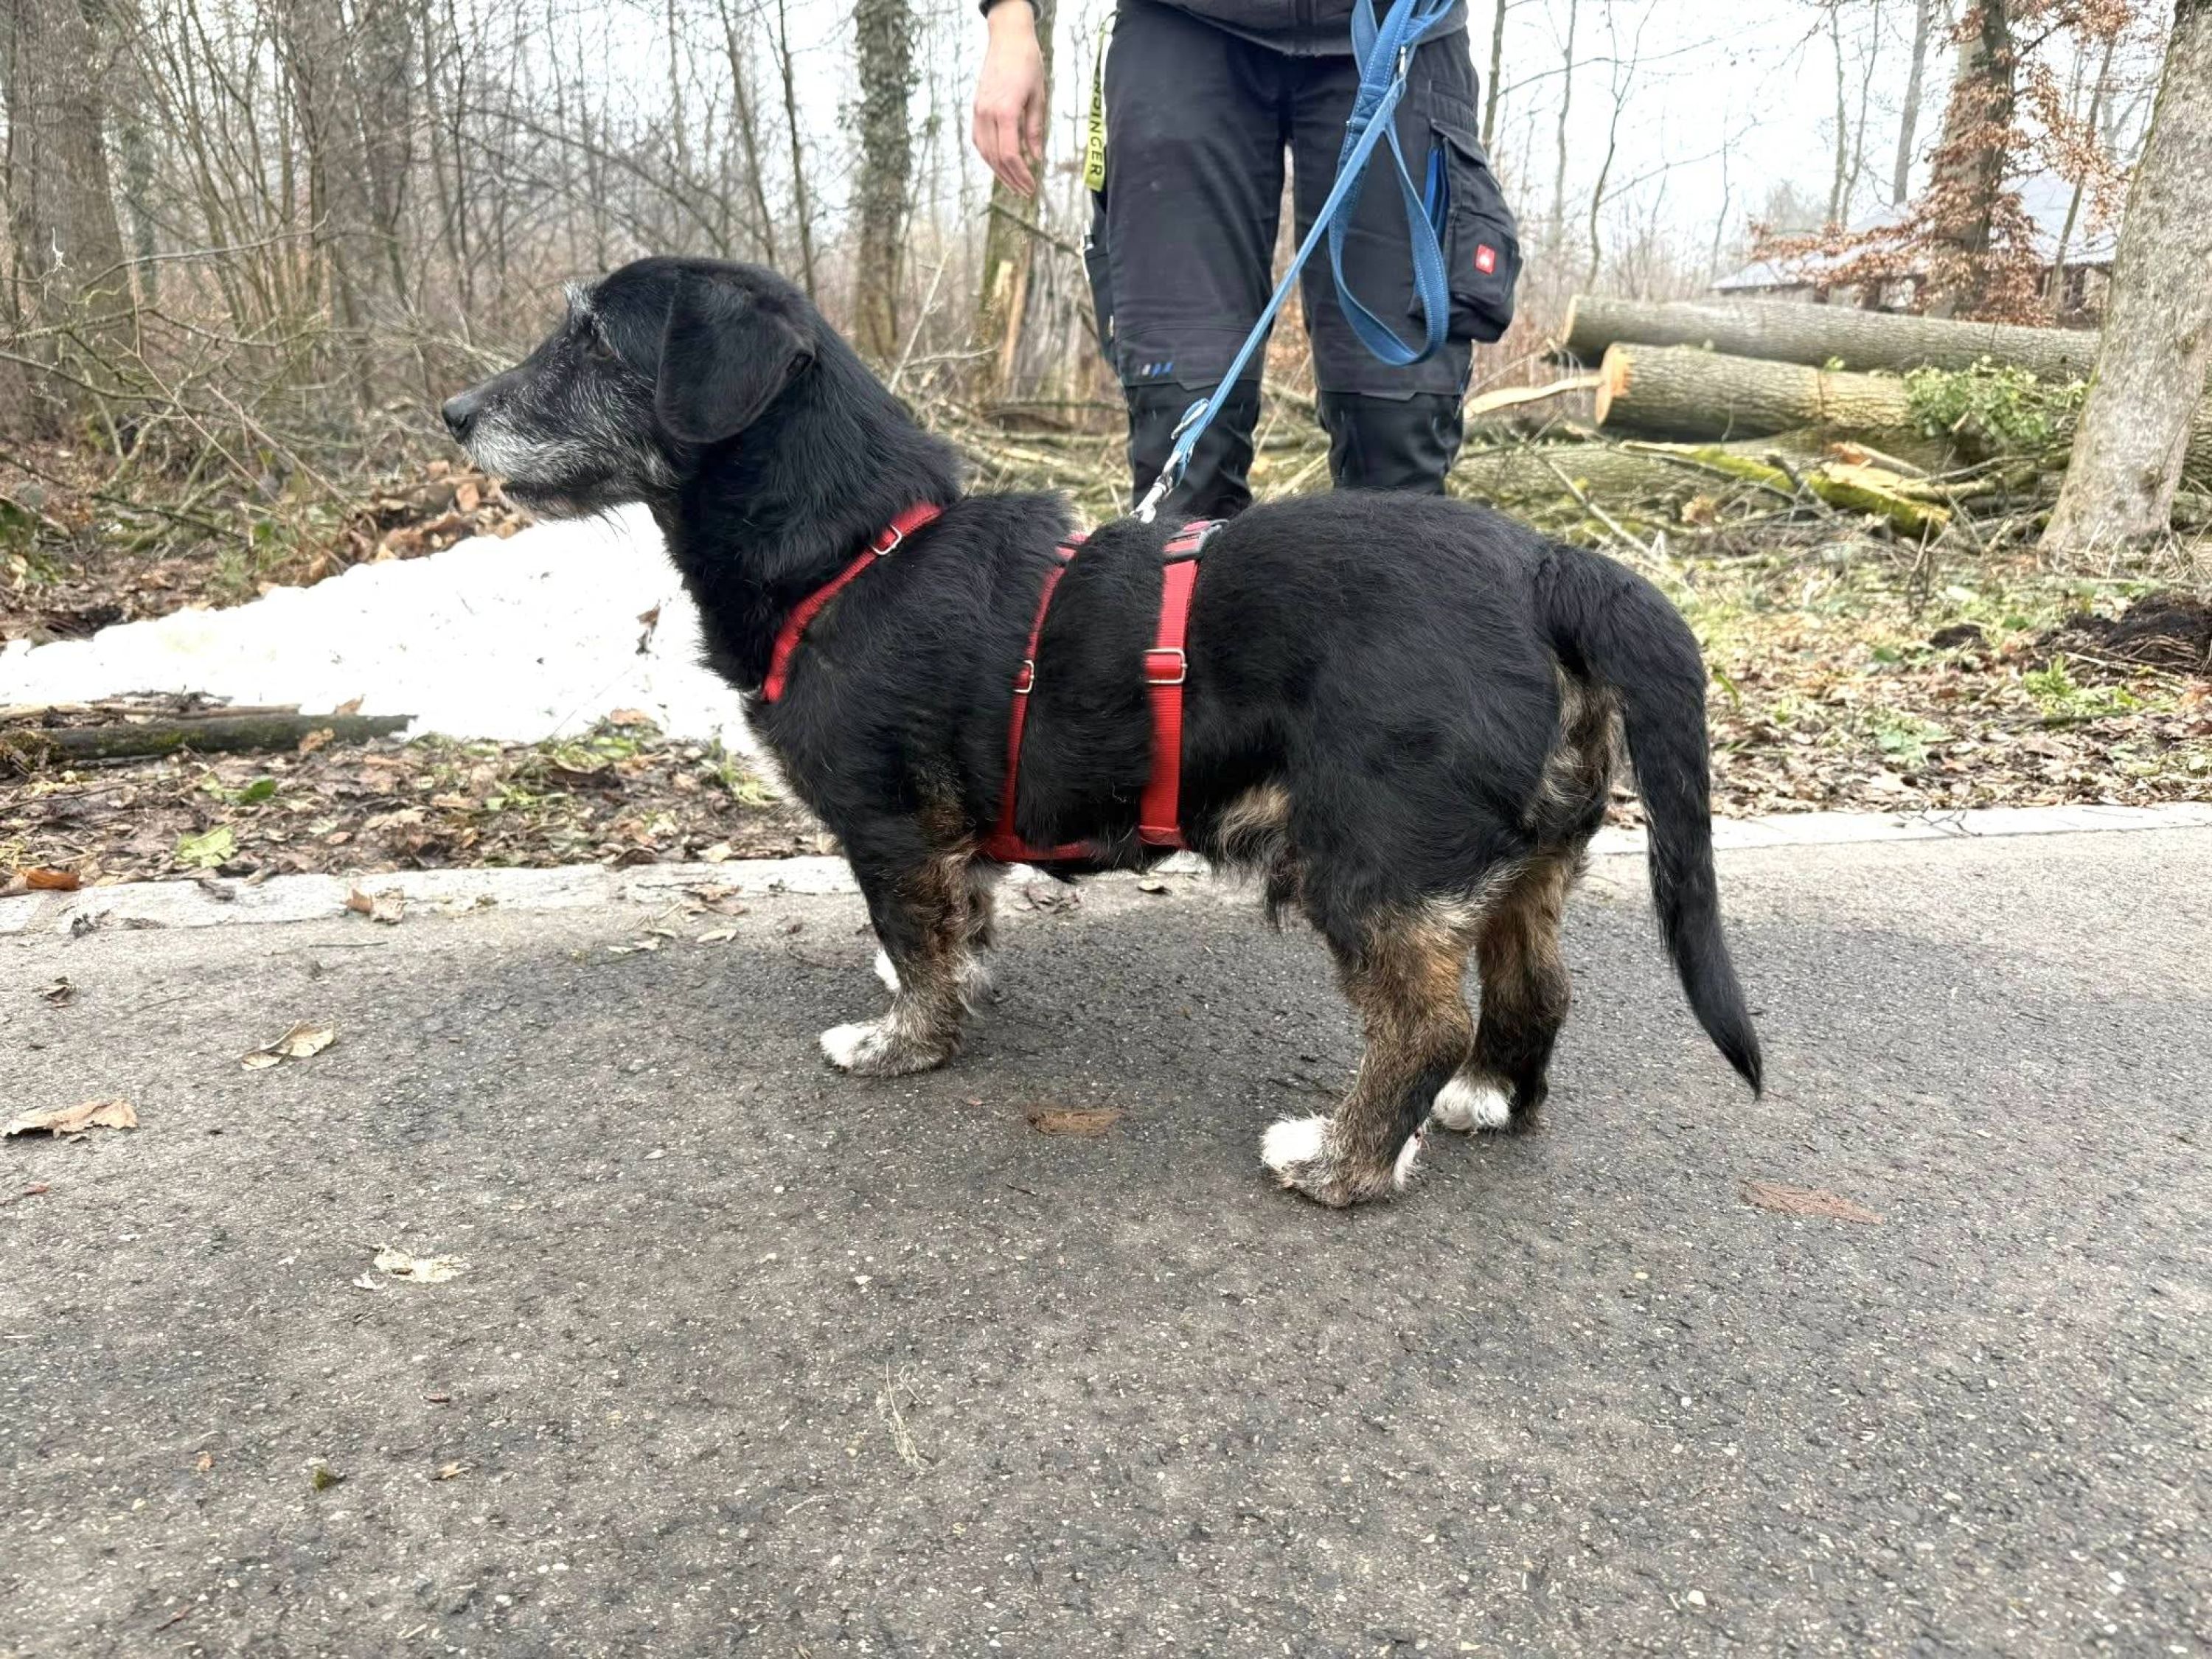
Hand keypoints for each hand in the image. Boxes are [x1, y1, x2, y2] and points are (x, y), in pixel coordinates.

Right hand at [973, 1, 1045, 196]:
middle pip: (996, 158)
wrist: (1008, 39)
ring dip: (998, 171)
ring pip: (984, 151)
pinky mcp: (976, 108)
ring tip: (1013, 184)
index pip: (1010, 155)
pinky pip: (978, 139)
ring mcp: (978, 111)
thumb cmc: (1028, 64)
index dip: (1021, 174)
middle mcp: (987, 114)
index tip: (1032, 186)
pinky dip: (988, 156)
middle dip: (1011, 178)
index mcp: (1005, 111)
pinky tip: (999, 164)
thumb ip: (1035, 130)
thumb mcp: (1038, 97)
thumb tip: (1036, 158)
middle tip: (1025, 192)